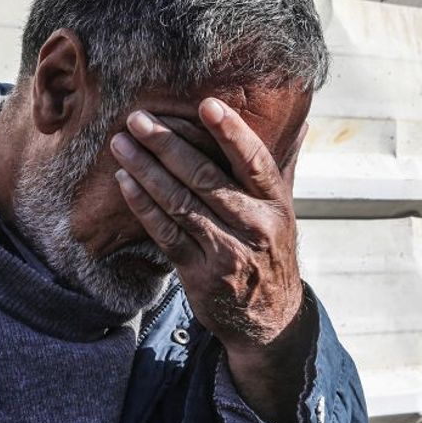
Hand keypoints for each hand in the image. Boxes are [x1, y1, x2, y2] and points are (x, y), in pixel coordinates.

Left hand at [111, 98, 312, 422]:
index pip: (254, 161)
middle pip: (206, 178)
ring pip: (180, 203)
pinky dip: (143, 206)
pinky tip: (126, 183)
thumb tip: (299, 119)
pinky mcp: (201, 273)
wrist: (270, 317)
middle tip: (137, 119)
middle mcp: (256, 226)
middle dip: (167, 145)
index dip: (231, 132)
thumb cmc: (270, 251)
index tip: (206, 105)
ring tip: (122, 144)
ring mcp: (228, 252)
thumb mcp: (283, 211)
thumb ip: (280, 167)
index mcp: (276, 204)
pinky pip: (166, 234)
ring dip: (146, 170)